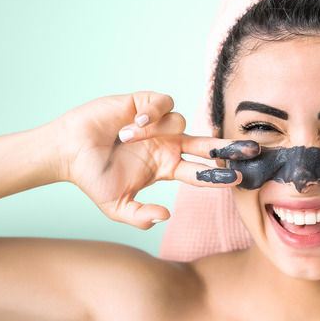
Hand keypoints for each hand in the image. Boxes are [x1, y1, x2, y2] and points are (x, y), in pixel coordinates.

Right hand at [52, 92, 257, 228]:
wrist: (67, 152)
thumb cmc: (92, 178)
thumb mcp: (116, 206)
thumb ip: (140, 216)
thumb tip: (166, 216)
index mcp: (167, 167)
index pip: (201, 172)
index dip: (219, 176)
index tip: (238, 179)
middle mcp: (169, 144)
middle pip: (208, 145)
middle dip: (230, 147)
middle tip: (252, 150)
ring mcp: (159, 125)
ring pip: (181, 123)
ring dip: (156, 131)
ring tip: (127, 137)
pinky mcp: (145, 104)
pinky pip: (164, 104)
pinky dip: (152, 113)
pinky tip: (133, 123)